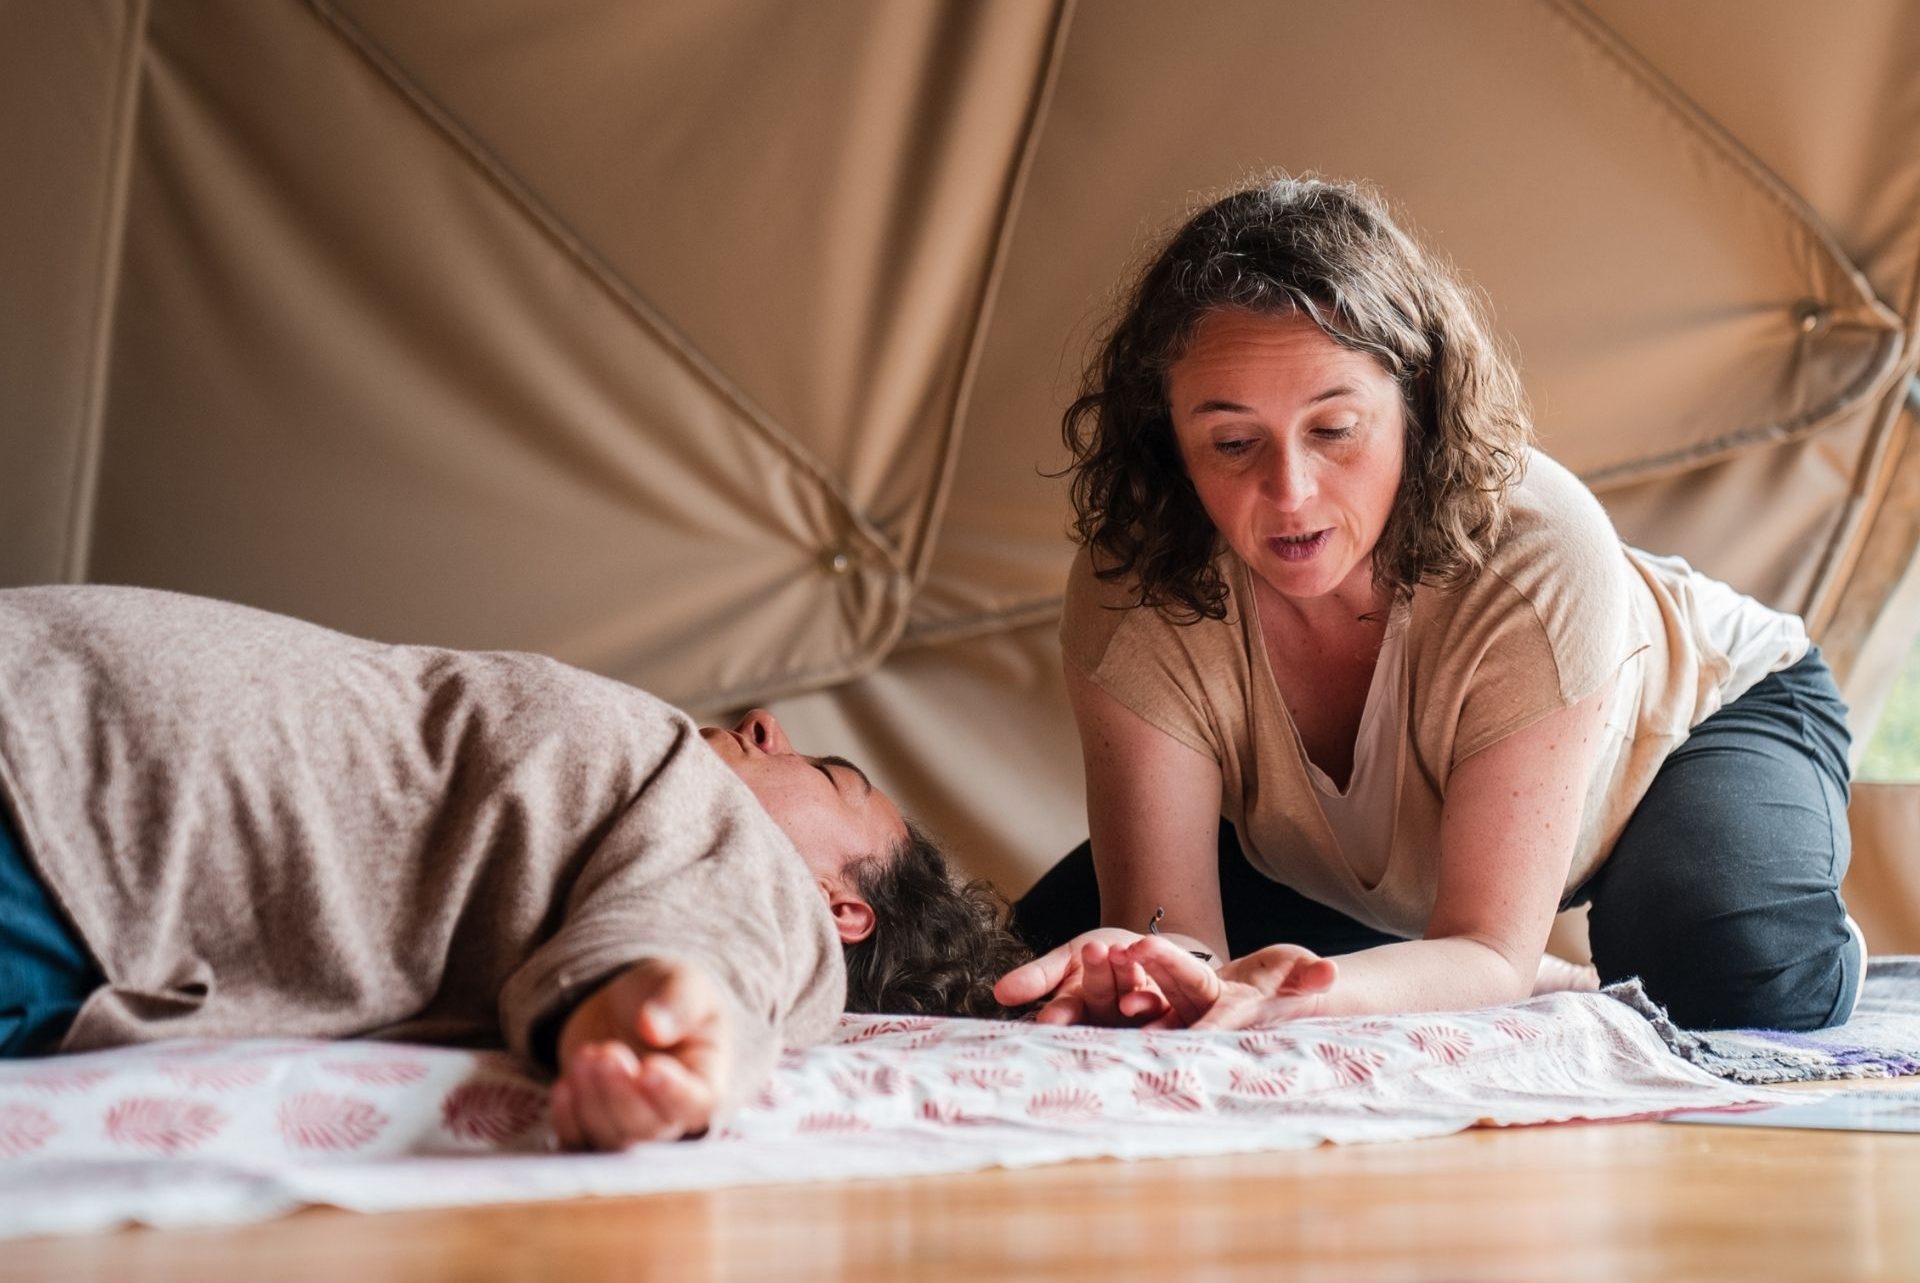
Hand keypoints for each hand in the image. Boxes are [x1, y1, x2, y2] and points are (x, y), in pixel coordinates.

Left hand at [551, 958, 730, 1150]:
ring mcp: (633, 1124)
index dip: (673, 1093)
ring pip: (613, 1138)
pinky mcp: (595, 1126)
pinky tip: (564, 1085)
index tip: (649, 1067)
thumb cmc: (665, 994)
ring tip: (585, 1056)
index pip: (698, 1104)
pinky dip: (567, 1121)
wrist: (625, 1004)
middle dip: (622, 1094)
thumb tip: (653, 1028)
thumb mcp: (683, 983)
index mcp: (706, 1078)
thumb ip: (677, 1002)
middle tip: (606, 1053)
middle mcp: (672, 1111)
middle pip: (650, 1129)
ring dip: (593, 1101)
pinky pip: (580, 1143)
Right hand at [993, 928, 1168, 1025]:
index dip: (1057, 1015)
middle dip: (1096, 976)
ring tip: (1120, 950)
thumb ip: (1037, 976)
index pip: (1063, 1012)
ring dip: (1125, 974)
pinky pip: (1159, 1004)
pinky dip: (1152, 993)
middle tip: (1094, 952)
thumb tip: (998, 992)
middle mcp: (1105, 1017)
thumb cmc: (1099, 958)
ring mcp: (1136, 1016)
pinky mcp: (1164, 1013)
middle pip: (1098, 997)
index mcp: (1076, 1007)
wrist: (1142, 951)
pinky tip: (1146, 970)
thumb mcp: (1065, 958)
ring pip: (1129, 995)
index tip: (1047, 1018)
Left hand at [1097, 937, 1337, 1028]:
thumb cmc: (1300, 982)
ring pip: (1156, 990)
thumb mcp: (1307, 975)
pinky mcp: (1173, 989)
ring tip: (1110, 961)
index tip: (1184, 1037)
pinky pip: (1145, 980)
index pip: (1220, 1019)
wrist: (1279, 986)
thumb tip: (1331, 972)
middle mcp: (1209, 1011)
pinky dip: (1125, 971)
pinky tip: (1097, 957)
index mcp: (1241, 1010)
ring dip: (1131, 980)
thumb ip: (1314, 975)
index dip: (1204, 1027)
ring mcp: (1188, 1001)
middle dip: (1155, 996)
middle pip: (1179, 1000)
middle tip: (1125, 992)